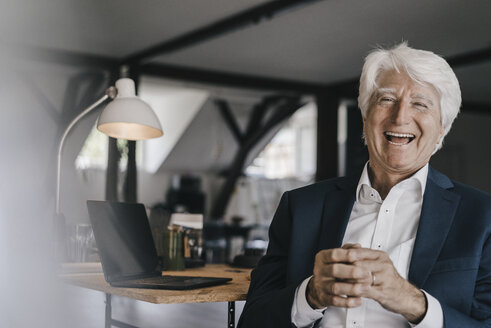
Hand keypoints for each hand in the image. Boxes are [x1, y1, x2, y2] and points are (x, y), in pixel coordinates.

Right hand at [306, 244, 370, 308]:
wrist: (319, 286)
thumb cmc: (332, 269)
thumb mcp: (337, 257)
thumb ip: (348, 250)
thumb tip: (358, 247)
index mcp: (322, 258)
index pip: (334, 254)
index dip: (347, 255)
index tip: (360, 257)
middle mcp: (319, 271)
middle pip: (334, 270)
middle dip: (352, 272)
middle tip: (367, 273)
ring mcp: (321, 285)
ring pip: (335, 287)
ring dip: (352, 288)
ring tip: (366, 288)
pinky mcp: (323, 298)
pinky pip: (335, 301)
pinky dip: (348, 302)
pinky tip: (359, 300)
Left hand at [306, 245, 426, 323]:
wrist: (404, 295)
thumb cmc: (386, 278)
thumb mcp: (376, 262)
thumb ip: (360, 254)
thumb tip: (343, 248)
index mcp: (380, 256)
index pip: (356, 252)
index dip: (342, 257)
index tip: (332, 262)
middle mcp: (383, 265)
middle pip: (357, 264)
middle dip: (343, 269)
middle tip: (331, 273)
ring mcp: (384, 278)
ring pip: (359, 277)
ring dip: (346, 281)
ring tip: (337, 283)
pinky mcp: (384, 292)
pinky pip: (365, 291)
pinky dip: (354, 292)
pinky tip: (347, 293)